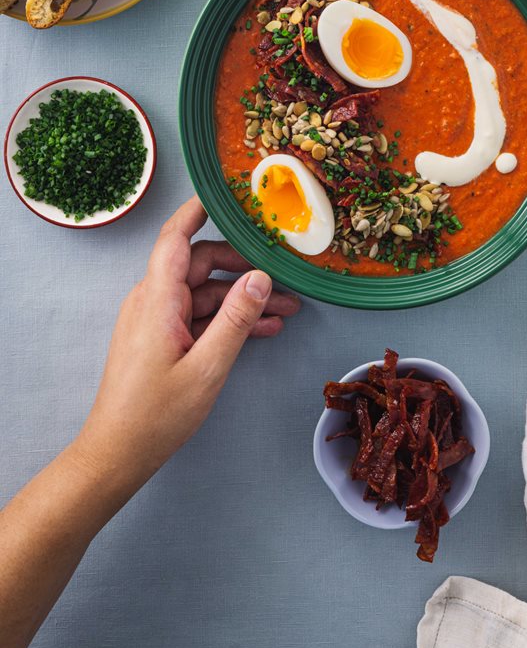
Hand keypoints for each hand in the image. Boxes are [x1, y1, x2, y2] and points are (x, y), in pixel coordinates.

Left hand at [73, 196, 299, 499]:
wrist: (118, 454)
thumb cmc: (156, 414)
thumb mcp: (207, 367)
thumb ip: (236, 319)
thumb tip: (261, 278)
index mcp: (157, 299)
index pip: (176, 238)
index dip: (198, 209)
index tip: (226, 193)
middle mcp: (153, 301)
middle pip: (201, 264)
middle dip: (244, 268)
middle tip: (284, 275)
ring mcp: (156, 319)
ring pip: (205, 294)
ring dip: (243, 300)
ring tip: (287, 310)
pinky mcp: (161, 338)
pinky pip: (198, 316)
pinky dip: (228, 320)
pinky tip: (263, 329)